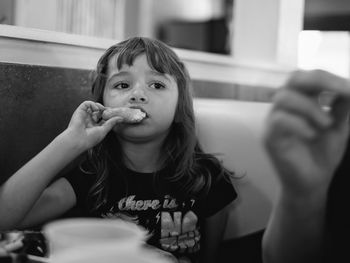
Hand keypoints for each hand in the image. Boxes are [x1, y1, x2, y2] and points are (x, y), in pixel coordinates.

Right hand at [65, 101, 122, 149]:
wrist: (77, 140)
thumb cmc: (90, 139)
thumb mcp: (104, 130)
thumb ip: (112, 123)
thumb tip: (121, 118)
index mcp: (95, 127)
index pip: (104, 118)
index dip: (109, 115)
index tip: (115, 114)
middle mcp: (89, 121)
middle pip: (100, 112)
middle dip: (106, 110)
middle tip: (110, 110)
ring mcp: (85, 115)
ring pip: (93, 106)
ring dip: (99, 106)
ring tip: (102, 110)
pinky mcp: (80, 111)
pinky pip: (87, 103)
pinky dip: (92, 104)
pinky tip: (96, 109)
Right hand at [263, 70, 349, 196]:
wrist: (311, 183)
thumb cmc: (323, 154)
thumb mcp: (339, 127)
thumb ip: (342, 106)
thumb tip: (348, 85)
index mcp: (301, 101)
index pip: (307, 77)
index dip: (327, 77)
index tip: (348, 87)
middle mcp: (285, 107)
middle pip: (292, 78)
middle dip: (317, 81)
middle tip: (339, 91)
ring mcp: (274, 121)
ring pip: (283, 98)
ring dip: (309, 107)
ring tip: (327, 124)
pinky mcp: (269, 137)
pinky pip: (278, 121)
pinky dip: (299, 124)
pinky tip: (313, 135)